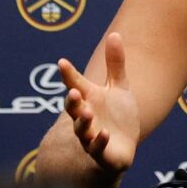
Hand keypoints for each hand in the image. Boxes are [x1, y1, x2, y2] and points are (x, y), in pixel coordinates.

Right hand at [58, 33, 140, 178]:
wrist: (125, 145)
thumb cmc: (118, 115)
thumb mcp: (119, 86)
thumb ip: (115, 63)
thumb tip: (114, 33)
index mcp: (88, 99)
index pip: (75, 84)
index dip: (68, 74)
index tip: (61, 62)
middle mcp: (86, 117)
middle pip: (74, 109)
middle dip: (72, 101)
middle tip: (73, 92)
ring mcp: (92, 137)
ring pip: (82, 130)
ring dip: (82, 122)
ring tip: (86, 112)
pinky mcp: (102, 154)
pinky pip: (98, 150)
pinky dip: (99, 142)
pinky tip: (104, 134)